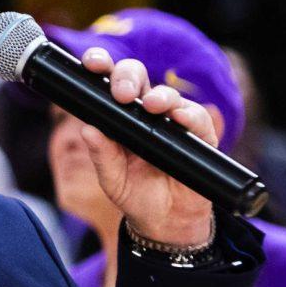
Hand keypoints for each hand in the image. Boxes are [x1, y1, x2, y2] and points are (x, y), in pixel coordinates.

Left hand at [76, 47, 219, 250]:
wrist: (166, 222)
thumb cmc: (136, 195)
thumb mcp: (112, 179)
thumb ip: (101, 155)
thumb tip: (87, 130)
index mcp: (119, 116)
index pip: (109, 82)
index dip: (101, 66)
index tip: (92, 64)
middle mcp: (145, 112)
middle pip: (138, 77)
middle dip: (128, 76)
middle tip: (121, 94)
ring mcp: (172, 121)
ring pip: (167, 94)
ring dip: (160, 95)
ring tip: (151, 105)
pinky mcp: (198, 135)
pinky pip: (196, 117)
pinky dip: (188, 114)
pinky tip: (179, 117)